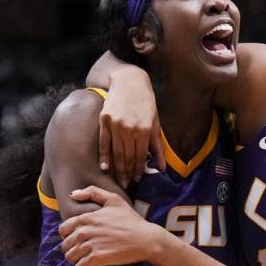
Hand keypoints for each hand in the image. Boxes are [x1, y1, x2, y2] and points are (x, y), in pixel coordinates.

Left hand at [58, 186, 161, 265]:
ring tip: (78, 261)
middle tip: (75, 251)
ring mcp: (91, 245)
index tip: (71, 238)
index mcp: (87, 217)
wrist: (146, 239)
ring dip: (72, 260)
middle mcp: (86, 231)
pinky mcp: (98, 258)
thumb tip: (73, 194)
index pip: (64, 228)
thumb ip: (93, 192)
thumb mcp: (114, 200)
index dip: (66, 235)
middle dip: (68, 248)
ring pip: (71, 256)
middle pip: (66, 243)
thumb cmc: (132, 219)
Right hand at [97, 69, 164, 188]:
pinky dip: (104, 156)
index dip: (139, 169)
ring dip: (118, 168)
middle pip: (128, 157)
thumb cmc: (145, 102)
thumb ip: (158, 146)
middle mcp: (130, 129)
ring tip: (119, 180)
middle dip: (128, 173)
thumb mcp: (155, 122)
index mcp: (145, 130)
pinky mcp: (104, 120)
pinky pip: (103, 143)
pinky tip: (105, 167)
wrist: (129, 81)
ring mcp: (116, 125)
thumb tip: (162, 167)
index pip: (141, 156)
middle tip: (126, 185)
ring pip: (116, 152)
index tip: (137, 179)